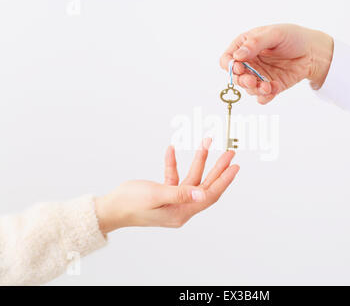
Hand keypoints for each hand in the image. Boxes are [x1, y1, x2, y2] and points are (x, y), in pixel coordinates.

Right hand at [95, 138, 238, 233]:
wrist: (110, 209)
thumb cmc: (130, 204)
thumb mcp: (156, 195)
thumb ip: (180, 193)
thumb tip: (202, 194)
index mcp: (181, 211)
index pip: (209, 195)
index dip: (224, 180)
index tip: (235, 166)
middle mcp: (180, 207)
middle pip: (205, 185)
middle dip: (218, 168)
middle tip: (229, 153)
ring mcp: (173, 201)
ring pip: (192, 178)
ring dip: (198, 161)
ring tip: (206, 142)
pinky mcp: (164, 194)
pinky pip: (174, 177)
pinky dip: (173, 164)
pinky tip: (171, 150)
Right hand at [220, 24, 333, 103]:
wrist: (313, 52)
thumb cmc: (293, 37)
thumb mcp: (274, 34)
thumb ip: (255, 43)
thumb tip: (238, 56)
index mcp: (245, 46)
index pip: (228, 59)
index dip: (230, 66)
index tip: (239, 67)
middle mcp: (249, 63)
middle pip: (236, 77)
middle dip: (242, 81)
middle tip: (252, 81)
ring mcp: (259, 76)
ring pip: (248, 89)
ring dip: (255, 90)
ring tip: (267, 87)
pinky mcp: (270, 87)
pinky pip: (262, 97)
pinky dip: (265, 97)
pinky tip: (274, 89)